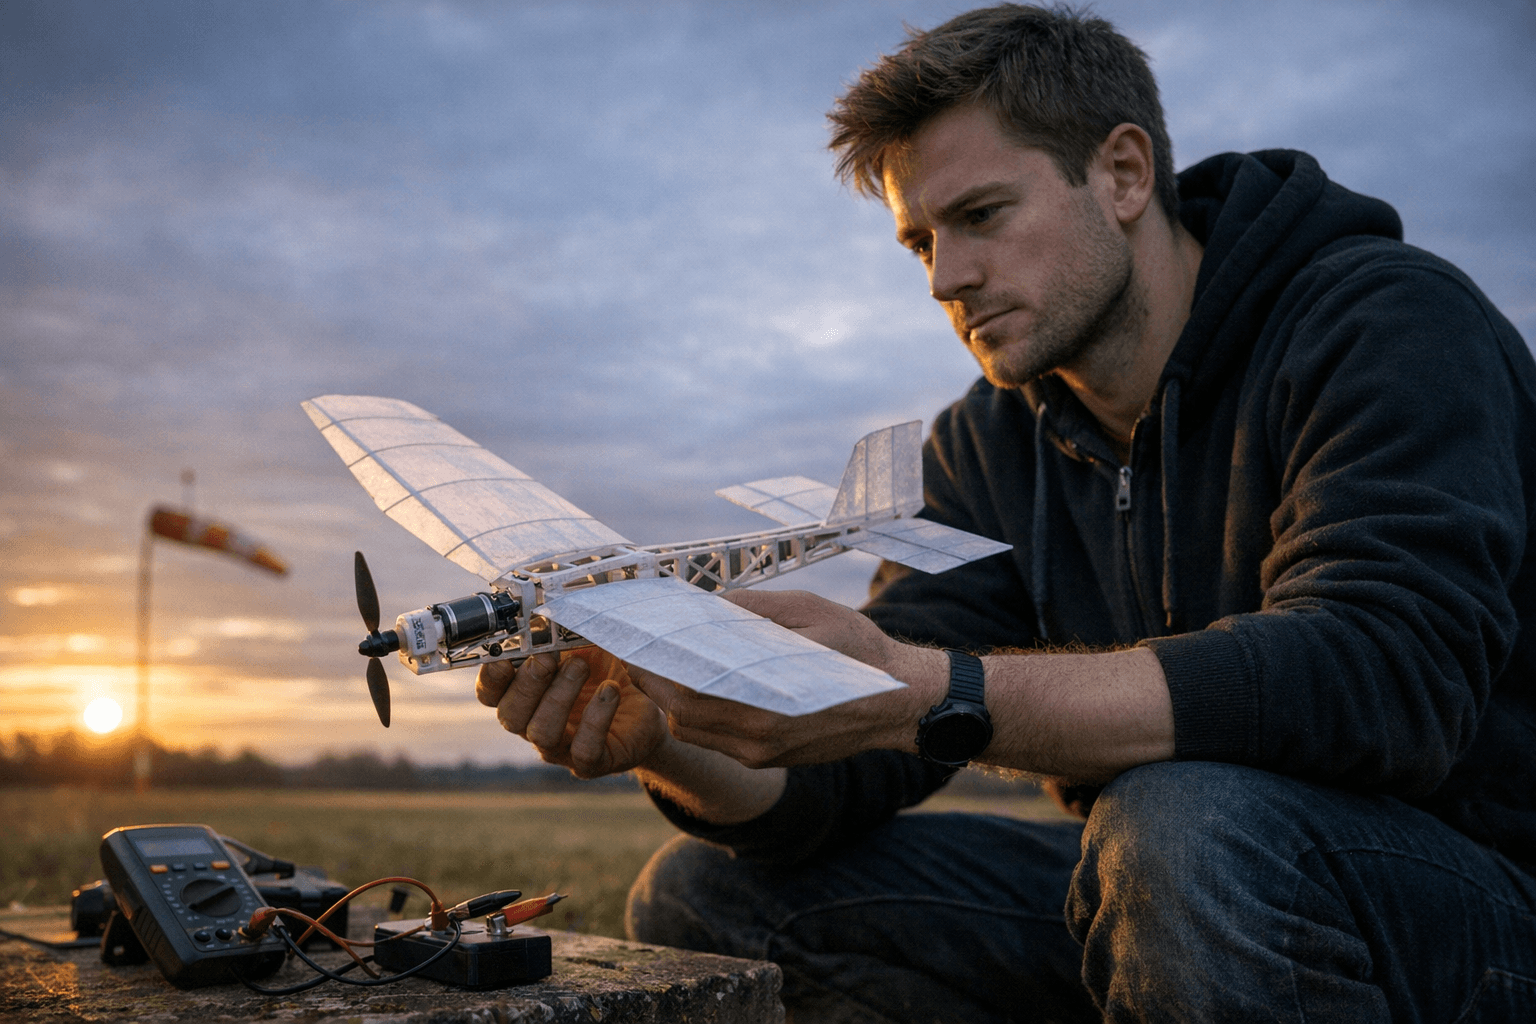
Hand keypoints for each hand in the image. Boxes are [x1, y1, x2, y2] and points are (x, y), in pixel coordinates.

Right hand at [476, 647, 668, 778]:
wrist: (650, 700)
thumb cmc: (607, 667)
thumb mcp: (583, 643)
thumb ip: (562, 631)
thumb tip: (551, 607)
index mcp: (525, 694)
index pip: (491, 694)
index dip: (492, 678)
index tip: (504, 656)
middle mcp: (535, 723)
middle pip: (510, 715)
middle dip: (528, 684)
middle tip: (549, 658)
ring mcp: (561, 747)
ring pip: (542, 733)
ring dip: (559, 697)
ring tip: (582, 667)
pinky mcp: (591, 761)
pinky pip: (584, 749)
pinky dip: (596, 717)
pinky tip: (610, 690)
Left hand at [623, 589, 944, 767]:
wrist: (901, 701)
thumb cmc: (859, 649)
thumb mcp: (811, 612)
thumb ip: (756, 609)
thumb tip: (709, 604)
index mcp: (767, 699)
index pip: (689, 689)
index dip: (654, 668)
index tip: (634, 644)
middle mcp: (760, 735)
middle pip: (682, 714)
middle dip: (653, 684)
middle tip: (636, 653)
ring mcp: (763, 752)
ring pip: (694, 731)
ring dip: (671, 701)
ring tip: (659, 667)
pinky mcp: (769, 758)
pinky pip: (717, 739)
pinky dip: (697, 714)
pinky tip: (696, 685)